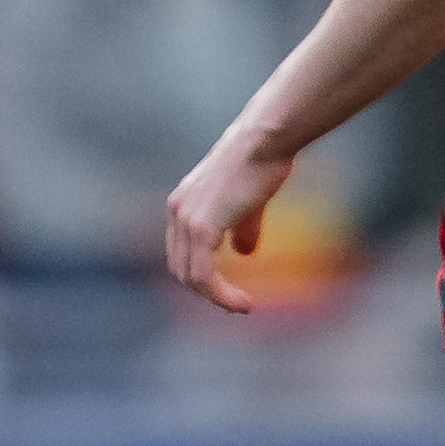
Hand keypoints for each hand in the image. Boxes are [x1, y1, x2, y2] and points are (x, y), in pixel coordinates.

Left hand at [163, 123, 292, 313]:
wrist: (266, 139)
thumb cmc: (263, 161)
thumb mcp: (249, 201)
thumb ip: (242, 227)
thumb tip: (244, 253)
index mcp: (183, 203)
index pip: (180, 253)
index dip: (200, 275)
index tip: (226, 290)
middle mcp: (177, 211)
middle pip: (180, 268)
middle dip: (207, 291)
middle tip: (235, 303)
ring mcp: (186, 218)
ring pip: (190, 277)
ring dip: (216, 298)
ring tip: (242, 306)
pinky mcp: (202, 226)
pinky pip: (203, 275)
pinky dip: (220, 295)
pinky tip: (242, 303)